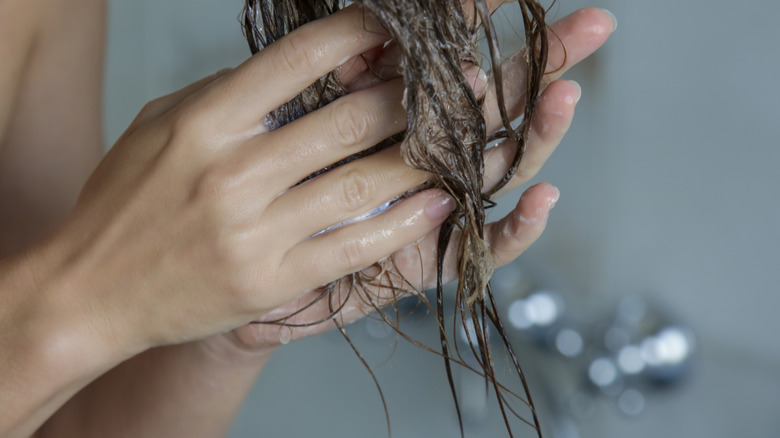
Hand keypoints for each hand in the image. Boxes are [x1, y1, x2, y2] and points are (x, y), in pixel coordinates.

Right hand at [38, 5, 465, 362]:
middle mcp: (233, 172)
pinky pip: (353, 246)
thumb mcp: (160, 126)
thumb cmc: (124, 205)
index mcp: (205, 122)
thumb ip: (225, 93)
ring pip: (361, 182)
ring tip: (459, 140)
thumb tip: (295, 66)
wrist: (90, 294)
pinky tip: (438, 203)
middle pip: (347, 120)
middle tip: (449, 87)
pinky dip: (403, 223)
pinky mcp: (271, 281)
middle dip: (409, 98)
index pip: (299, 60)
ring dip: (421, 157)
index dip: (359, 35)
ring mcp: (255, 231)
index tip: (397, 27)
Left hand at [216, 7, 615, 351]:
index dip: (480, 25)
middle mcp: (424, 162)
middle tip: (591, 26)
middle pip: (494, 107)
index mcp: (394, 122)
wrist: (231, 274)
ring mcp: (432, 211)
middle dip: (541, 65)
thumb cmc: (260, 195)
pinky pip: (482, 250)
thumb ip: (336, 85)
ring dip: (535, 134)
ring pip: (498, 170)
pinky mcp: (427, 263)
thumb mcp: (292, 128)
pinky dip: (516, 230)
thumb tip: (374, 33)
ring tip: (563, 97)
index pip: (449, 63)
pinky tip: (543, 199)